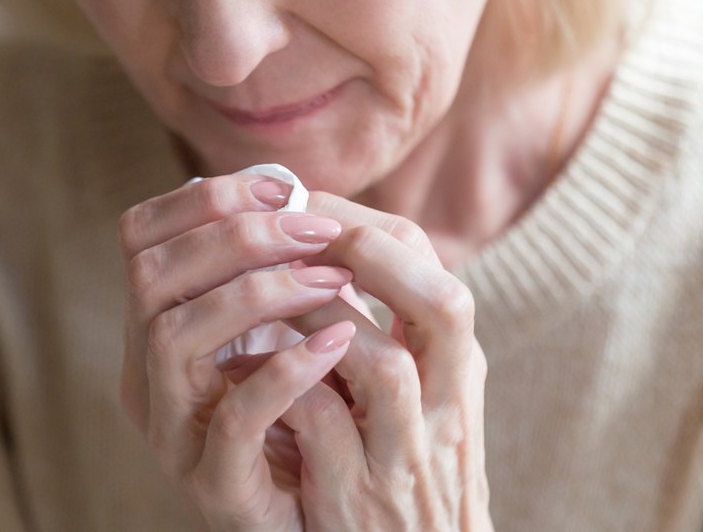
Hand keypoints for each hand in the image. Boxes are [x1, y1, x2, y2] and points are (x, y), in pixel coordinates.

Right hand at [118, 174, 358, 529]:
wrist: (321, 519)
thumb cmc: (309, 417)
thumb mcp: (281, 332)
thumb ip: (270, 272)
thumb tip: (293, 188)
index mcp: (155, 331)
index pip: (140, 237)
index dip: (204, 199)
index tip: (281, 187)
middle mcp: (149, 379)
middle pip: (151, 276)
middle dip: (237, 235)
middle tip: (317, 229)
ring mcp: (174, 435)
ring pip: (174, 336)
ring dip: (259, 290)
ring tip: (335, 278)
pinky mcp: (216, 486)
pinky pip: (232, 417)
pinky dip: (284, 368)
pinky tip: (337, 340)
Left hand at [277, 192, 492, 530]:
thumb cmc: (404, 474)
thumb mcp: (420, 400)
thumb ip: (391, 335)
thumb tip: (334, 253)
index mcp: (461, 375)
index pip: (444, 280)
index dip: (379, 232)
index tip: (313, 207)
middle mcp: (447, 409)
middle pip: (444, 305)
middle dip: (368, 254)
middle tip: (295, 231)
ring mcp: (403, 455)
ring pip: (380, 364)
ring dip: (316, 316)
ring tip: (265, 291)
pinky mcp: (354, 495)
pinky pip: (318, 423)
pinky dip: (280, 380)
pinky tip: (242, 360)